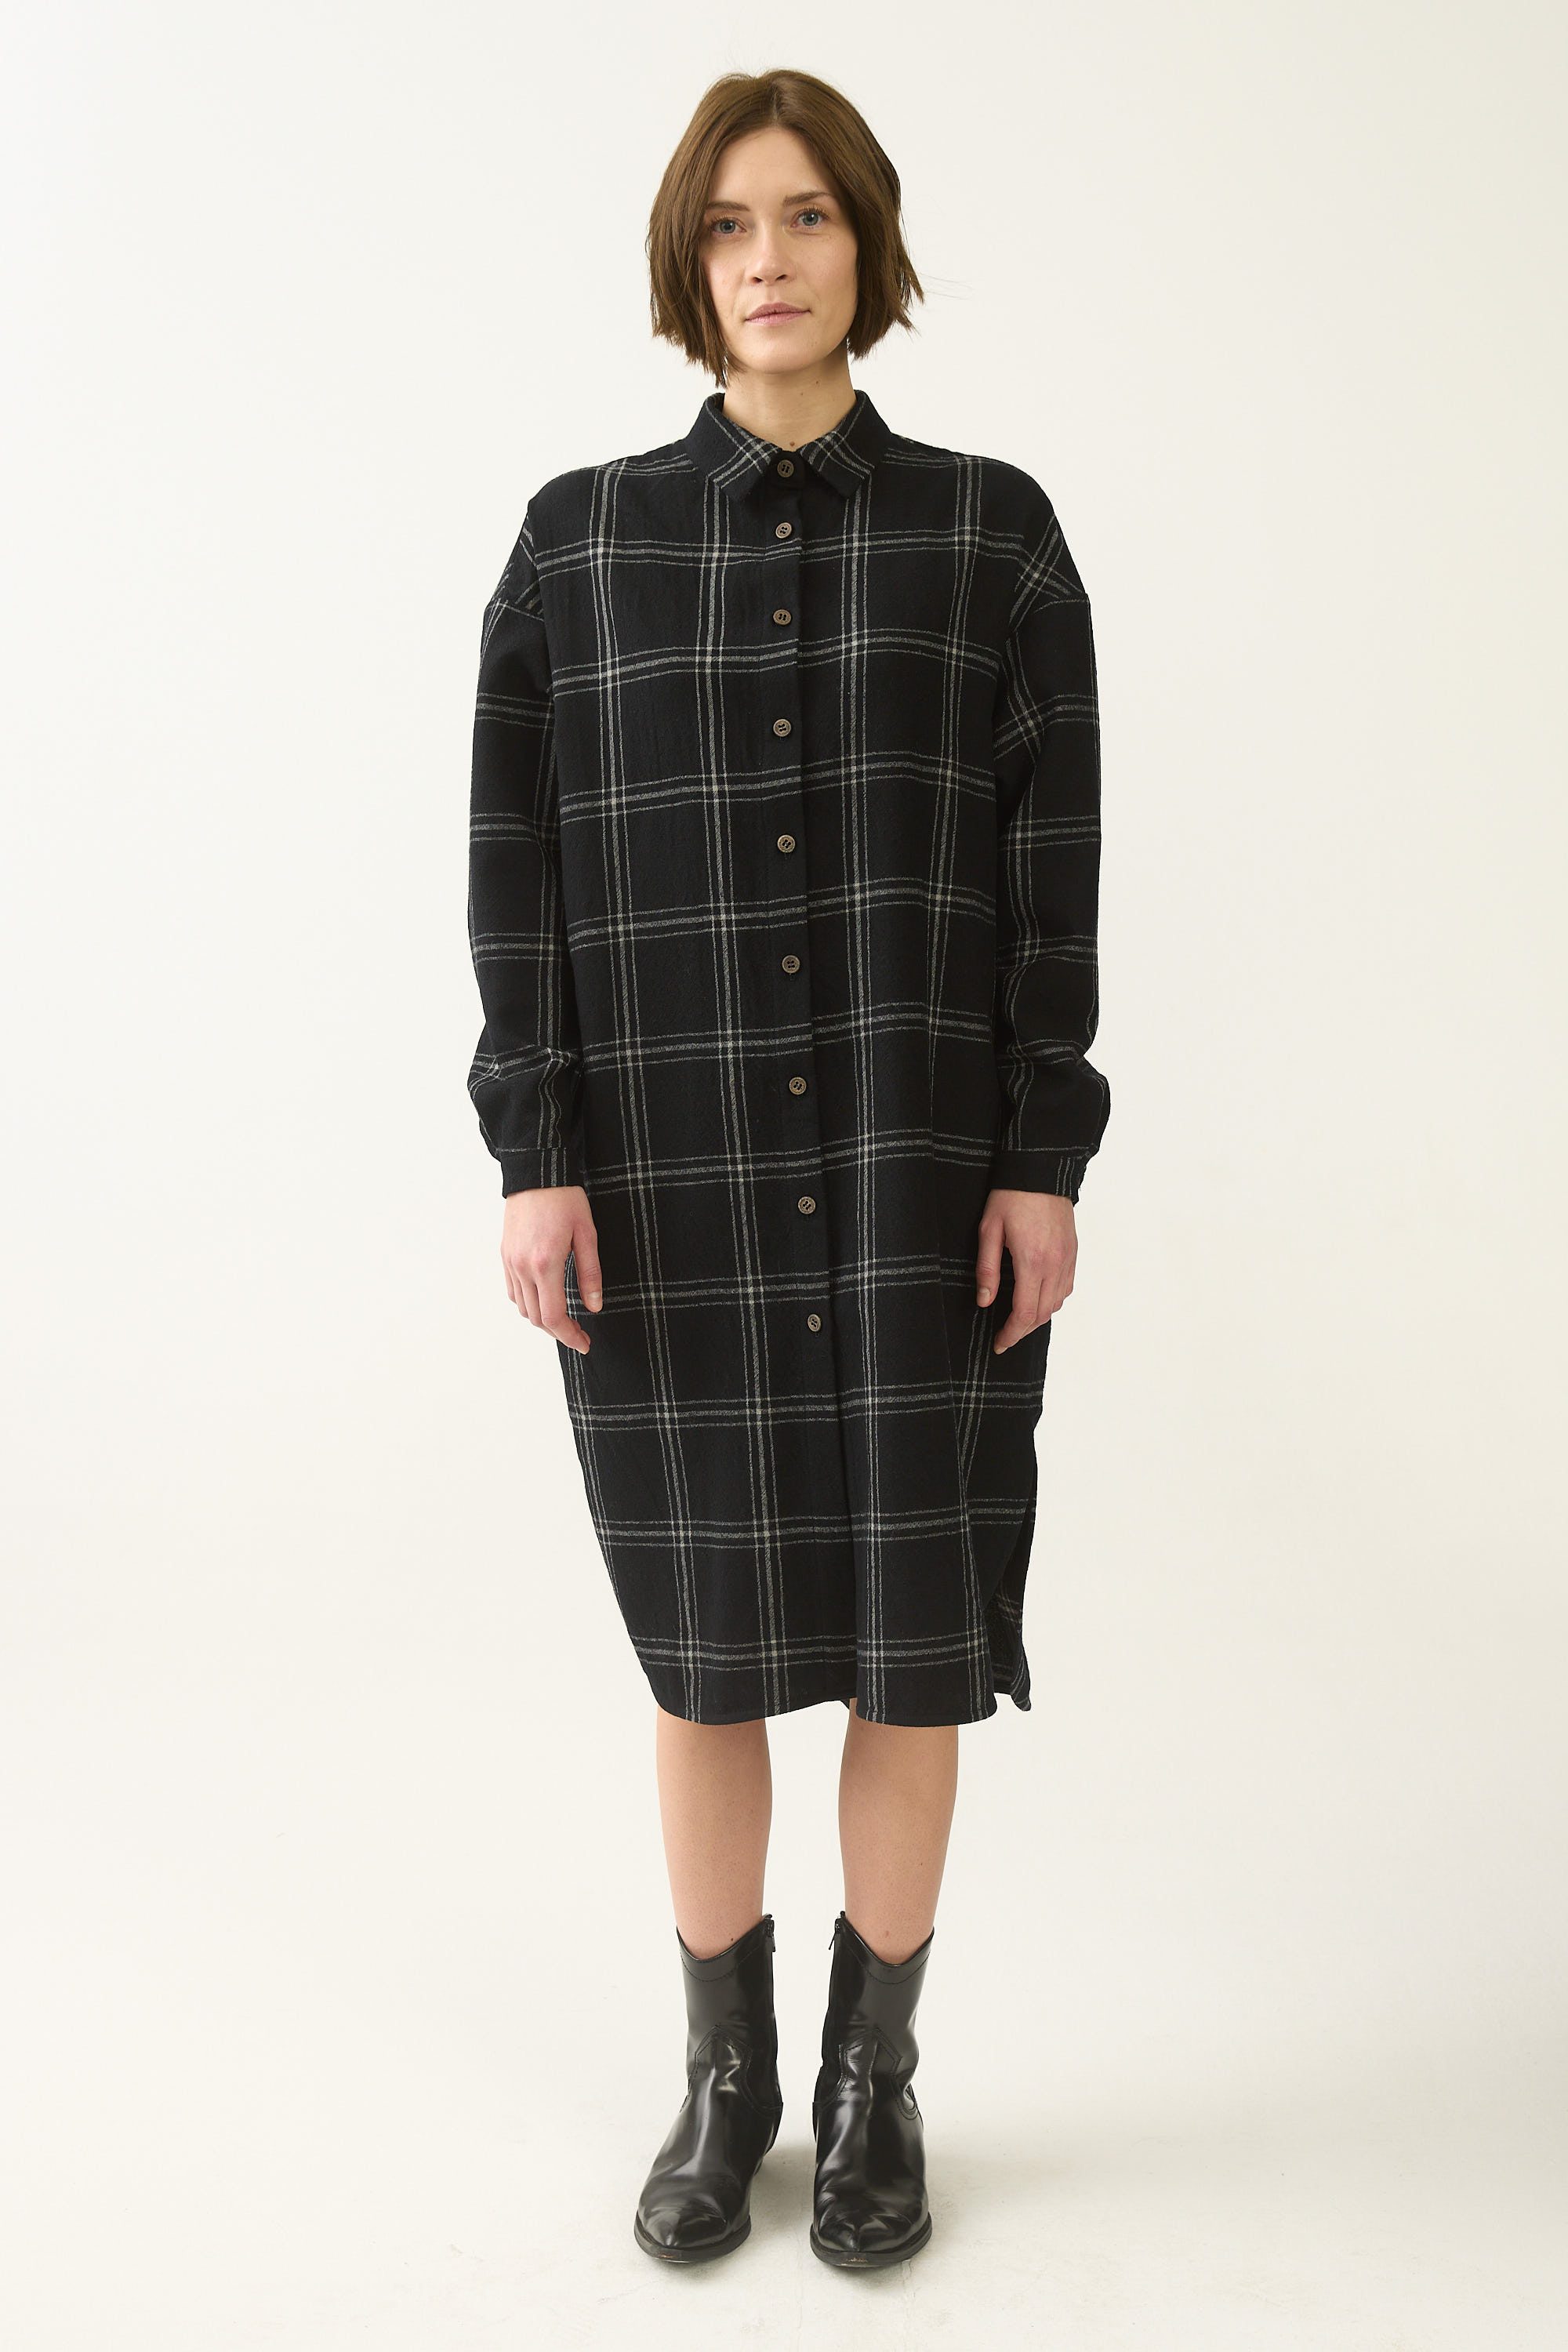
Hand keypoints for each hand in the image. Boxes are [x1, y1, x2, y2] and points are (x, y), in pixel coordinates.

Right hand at [501, 1185, 602, 1353]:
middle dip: (558, 1332)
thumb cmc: (565, 1199)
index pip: (554, 1316)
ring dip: (542, 1320)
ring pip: (522, 1308)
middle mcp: (522, 1267)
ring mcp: (510, 1261)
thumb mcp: (587, 1235)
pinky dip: (528, 1303)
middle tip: (579, 1335)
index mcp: (545, 1263)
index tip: (585, 1343)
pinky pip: (513, 1291)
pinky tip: (544, 1298)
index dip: (570, 1336)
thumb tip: (594, 1307)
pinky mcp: (505, 1254)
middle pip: (536, 1318)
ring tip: (564, 1319)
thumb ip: (590, 1274)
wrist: (537, 1173)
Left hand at [976, 1188, 1075, 1354]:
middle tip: (1005, 1336)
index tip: (999, 1343)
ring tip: (1018, 1320)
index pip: (1024, 1313)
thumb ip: (987, 1268)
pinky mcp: (1073, 1252)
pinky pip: (1066, 1287)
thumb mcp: (989, 1230)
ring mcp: (1067, 1259)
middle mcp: (1055, 1264)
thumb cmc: (1011, 1196)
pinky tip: (1038, 1298)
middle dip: (1022, 1331)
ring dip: (1038, 1317)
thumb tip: (984, 1301)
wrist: (1040, 1171)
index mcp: (1032, 1261)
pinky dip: (1053, 1301)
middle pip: (1042, 1314)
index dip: (1011, 1334)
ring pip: (1057, 1304)